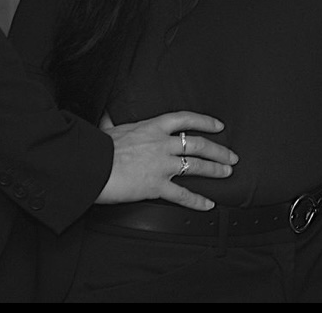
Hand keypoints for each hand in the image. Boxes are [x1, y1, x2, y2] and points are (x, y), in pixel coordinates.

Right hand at [95, 111, 237, 210]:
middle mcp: (162, 144)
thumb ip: (112, 123)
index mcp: (152, 127)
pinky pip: (182, 195)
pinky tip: (208, 205)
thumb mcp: (108, 129)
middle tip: (232, 156)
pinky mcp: (156, 186)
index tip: (219, 126)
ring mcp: (162, 165)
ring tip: (227, 173)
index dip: (205, 121)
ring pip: (196, 166)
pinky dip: (197, 201)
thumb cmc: (97, 148)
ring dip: (214, 170)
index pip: (185, 119)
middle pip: (198, 144)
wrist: (90, 166)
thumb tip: (107, 117)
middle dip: (218, 150)